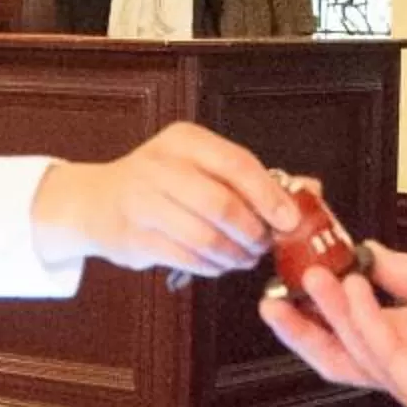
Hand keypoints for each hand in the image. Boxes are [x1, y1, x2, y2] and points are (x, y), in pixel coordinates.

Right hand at [33, 126, 284, 276]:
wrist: (95, 201)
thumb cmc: (161, 184)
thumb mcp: (202, 166)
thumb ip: (254, 178)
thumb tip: (311, 191)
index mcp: (185, 140)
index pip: (237, 164)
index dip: (268, 196)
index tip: (288, 221)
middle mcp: (160, 165)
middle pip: (221, 204)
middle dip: (251, 232)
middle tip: (264, 245)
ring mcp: (142, 201)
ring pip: (204, 236)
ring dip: (233, 254)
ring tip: (244, 258)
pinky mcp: (133, 236)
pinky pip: (185, 257)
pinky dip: (210, 266)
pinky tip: (218, 264)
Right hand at [260, 243, 406, 406]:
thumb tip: (371, 253)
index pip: (353, 319)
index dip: (321, 298)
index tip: (299, 268)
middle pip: (339, 348)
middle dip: (303, 322)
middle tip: (277, 291)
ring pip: (356, 355)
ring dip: (331, 315)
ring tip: (316, 279)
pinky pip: (388, 362)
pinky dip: (368, 327)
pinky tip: (357, 296)